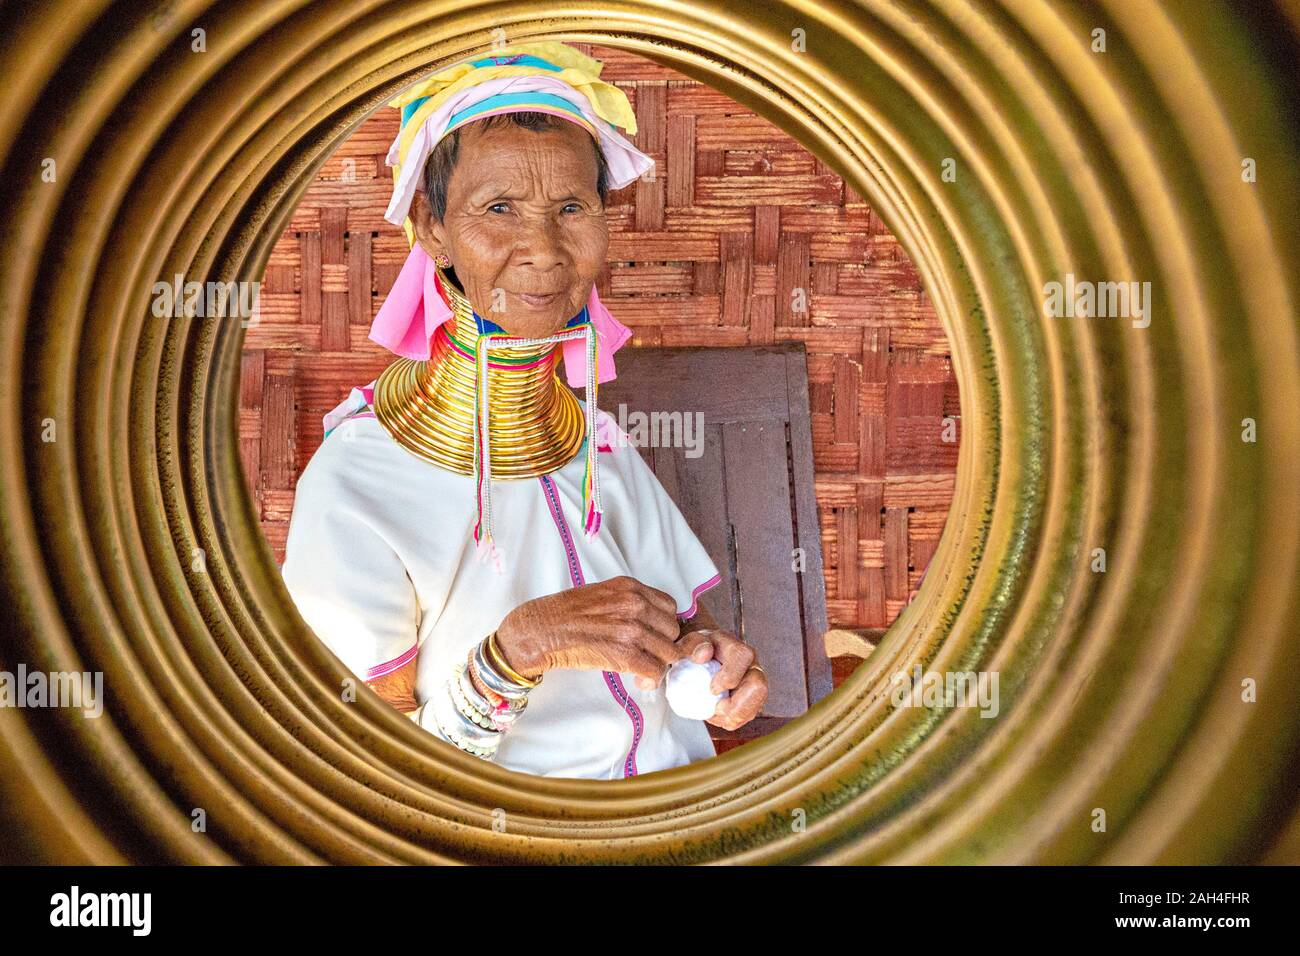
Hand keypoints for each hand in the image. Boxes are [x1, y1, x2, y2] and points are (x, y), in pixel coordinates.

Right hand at [494, 576, 687, 687]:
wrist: (542, 629)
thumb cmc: (566, 614)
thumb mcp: (603, 595)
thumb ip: (629, 603)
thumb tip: (649, 622)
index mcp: (631, 588)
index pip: (670, 607)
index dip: (664, 625)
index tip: (654, 636)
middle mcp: (635, 604)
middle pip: (673, 630)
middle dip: (663, 645)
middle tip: (648, 655)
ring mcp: (632, 629)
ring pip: (669, 652)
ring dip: (659, 664)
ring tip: (643, 670)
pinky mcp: (625, 654)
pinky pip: (655, 670)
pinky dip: (650, 678)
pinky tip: (638, 679)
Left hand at [674, 629, 767, 729]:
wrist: (699, 662)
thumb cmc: (695, 652)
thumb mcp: (689, 644)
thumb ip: (693, 644)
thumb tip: (702, 655)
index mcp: (736, 648)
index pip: (743, 657)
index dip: (730, 676)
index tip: (712, 689)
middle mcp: (751, 666)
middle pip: (759, 687)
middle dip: (738, 706)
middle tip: (717, 709)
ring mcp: (754, 685)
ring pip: (756, 706)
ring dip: (733, 717)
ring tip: (713, 714)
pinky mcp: (751, 701)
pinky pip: (747, 716)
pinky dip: (730, 721)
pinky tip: (716, 715)